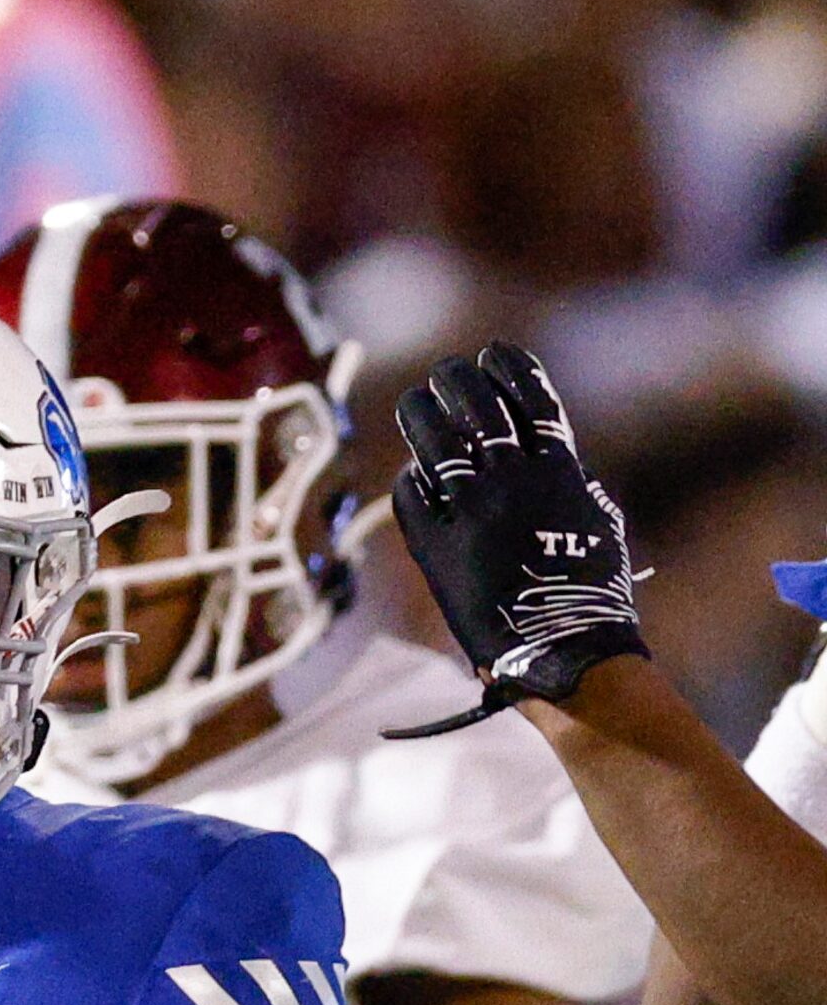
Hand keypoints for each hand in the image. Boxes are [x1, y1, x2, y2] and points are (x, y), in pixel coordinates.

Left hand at [387, 344, 646, 738]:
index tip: (492, 352)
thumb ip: (566, 479)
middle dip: (455, 380)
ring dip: (420, 413)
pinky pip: (410, 494)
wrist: (564, 652)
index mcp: (561, 471)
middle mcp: (515, 483)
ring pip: (434, 442)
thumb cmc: (588, 591)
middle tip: (444, 375)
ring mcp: (473, 512)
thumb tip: (543, 447)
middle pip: (475, 407)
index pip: (532, 397)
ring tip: (416, 403)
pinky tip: (414, 475)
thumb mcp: (595, 520)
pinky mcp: (437, 548)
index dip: (508, 366)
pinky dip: (411, 479)